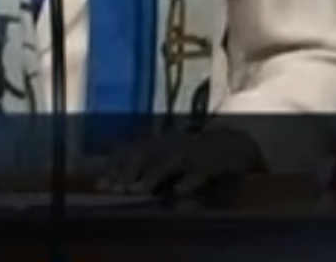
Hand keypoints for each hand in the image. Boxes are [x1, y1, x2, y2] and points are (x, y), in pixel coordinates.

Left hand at [97, 126, 263, 196]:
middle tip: (114, 190)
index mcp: (159, 145)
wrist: (235, 147)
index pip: (131, 152)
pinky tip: (180, 190)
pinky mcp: (214, 161)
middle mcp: (172, 145)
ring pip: (169, 162)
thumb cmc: (194, 158)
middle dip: (127, 172)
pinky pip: (201, 170)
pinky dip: (191, 180)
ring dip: (151, 176)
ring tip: (136, 190)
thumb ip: (146, 172)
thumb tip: (117, 186)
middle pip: (144, 155)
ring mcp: (192, 152)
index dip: (115, 167)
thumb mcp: (168, 162)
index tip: (100, 186)